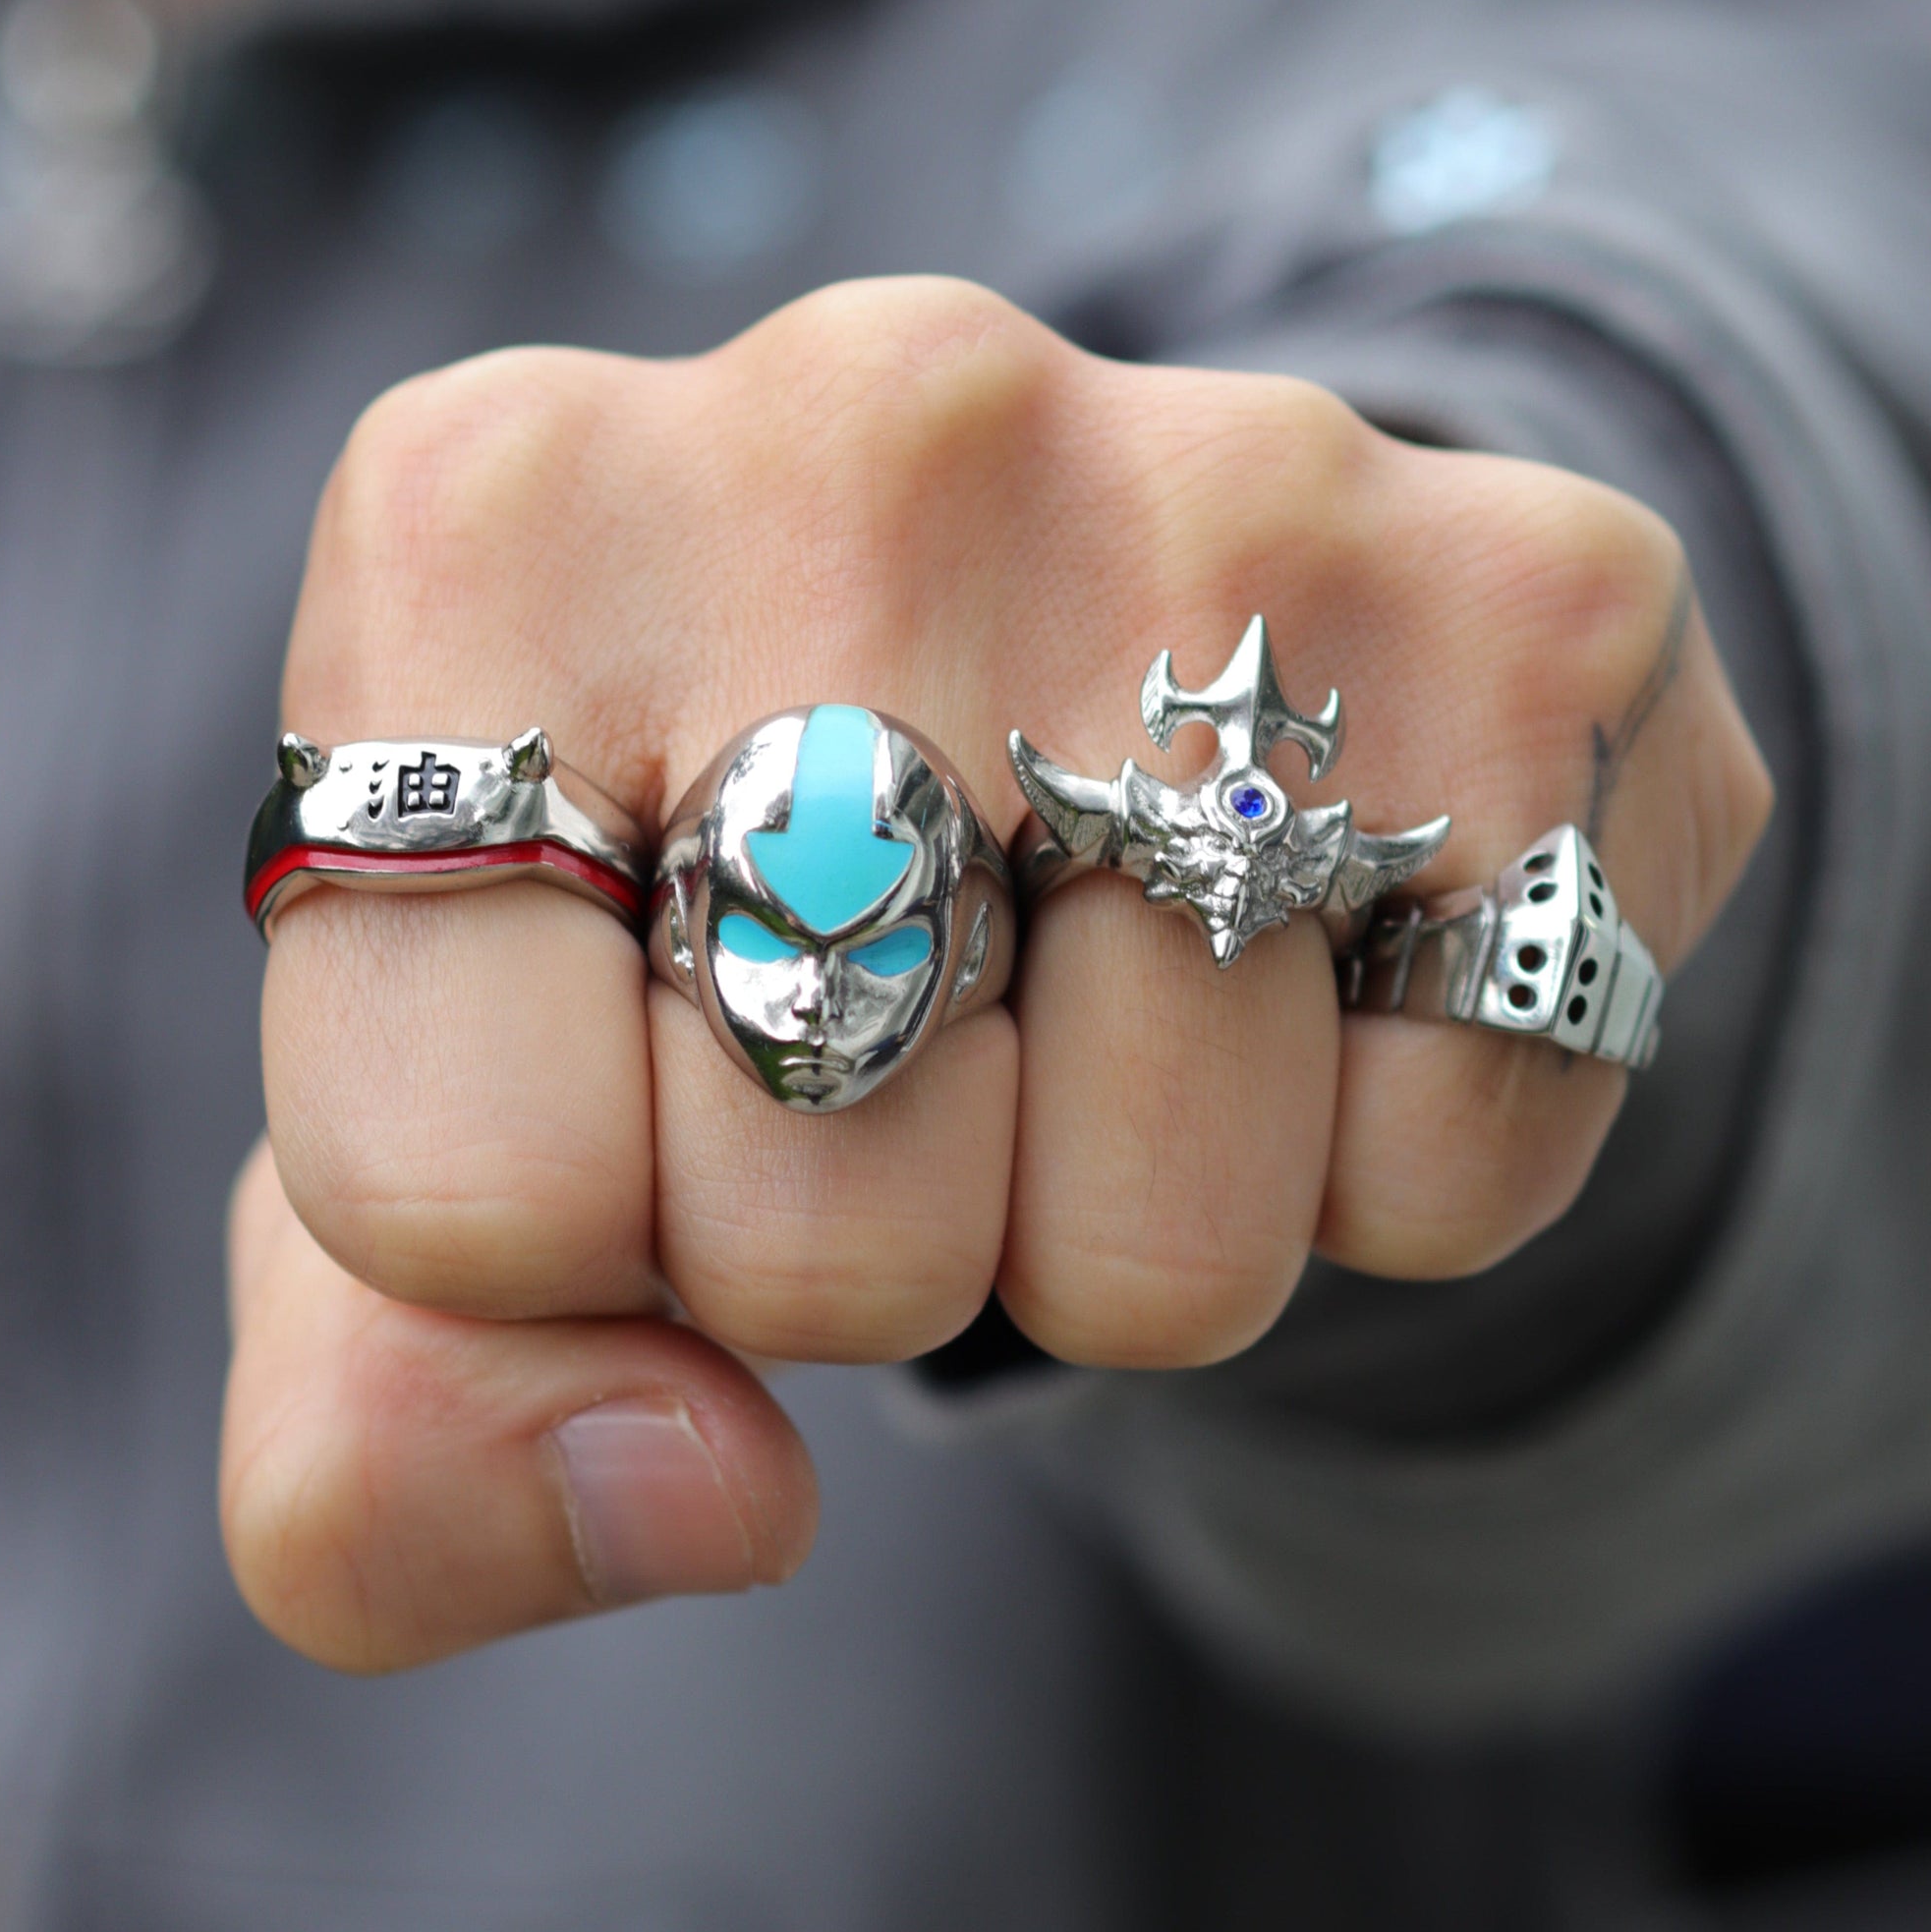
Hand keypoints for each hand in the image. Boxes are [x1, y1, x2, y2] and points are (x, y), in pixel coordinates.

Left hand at [223, 278, 1770, 1668]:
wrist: (1106, 602)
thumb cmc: (735, 882)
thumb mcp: (455, 1142)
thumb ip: (391, 1429)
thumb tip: (699, 1501)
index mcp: (489, 526)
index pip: (462, 1195)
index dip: (570, 1262)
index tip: (632, 1089)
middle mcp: (859, 430)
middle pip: (823, 1244)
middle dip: (857, 1249)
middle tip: (896, 1038)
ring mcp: (1231, 493)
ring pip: (1165, 1249)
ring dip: (1115, 1218)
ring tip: (1096, 986)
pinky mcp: (1538, 611)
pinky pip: (1449, 1173)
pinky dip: (1368, 1164)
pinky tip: (1301, 954)